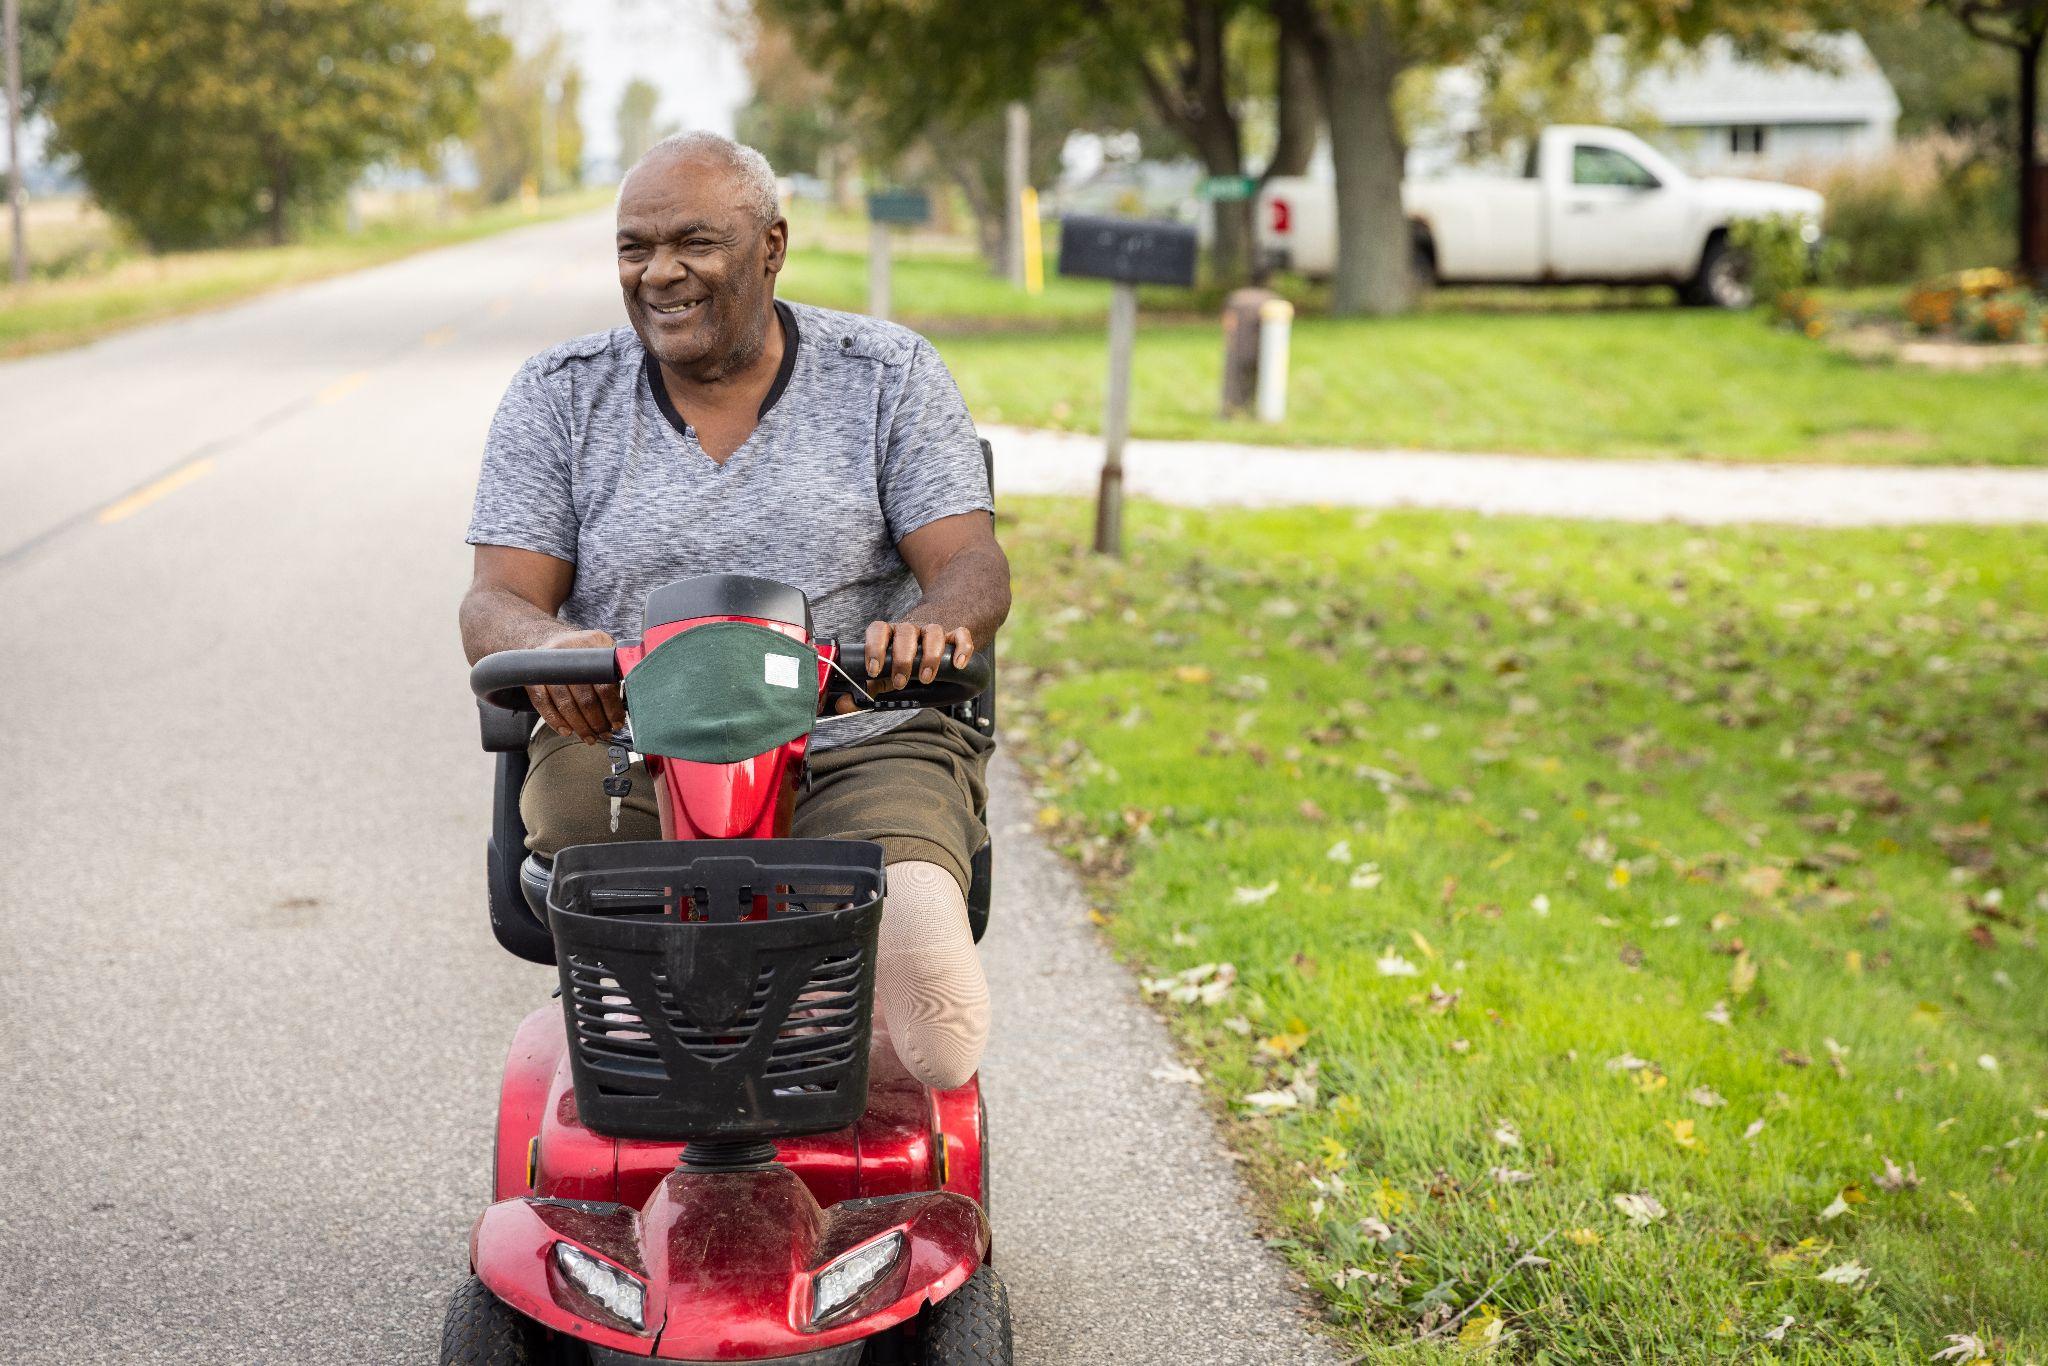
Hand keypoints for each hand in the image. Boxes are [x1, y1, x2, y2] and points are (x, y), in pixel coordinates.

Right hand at [528, 628, 623, 742]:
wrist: (553, 640)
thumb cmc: (585, 654)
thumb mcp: (604, 653)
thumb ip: (616, 671)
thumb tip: (631, 702)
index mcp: (593, 645)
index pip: (605, 684)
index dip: (612, 708)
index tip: (617, 723)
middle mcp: (569, 652)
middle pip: (585, 697)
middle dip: (596, 722)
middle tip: (604, 734)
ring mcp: (549, 664)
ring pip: (565, 703)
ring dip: (579, 726)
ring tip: (589, 737)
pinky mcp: (533, 676)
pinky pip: (543, 703)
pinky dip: (555, 720)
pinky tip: (567, 731)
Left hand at [833, 621, 973, 714]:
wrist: (937, 630)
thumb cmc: (907, 654)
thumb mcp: (887, 669)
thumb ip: (867, 688)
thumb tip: (842, 704)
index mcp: (891, 634)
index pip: (878, 629)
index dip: (874, 648)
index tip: (874, 670)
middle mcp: (912, 629)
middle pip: (906, 632)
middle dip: (902, 658)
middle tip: (900, 682)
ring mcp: (935, 630)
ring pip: (934, 632)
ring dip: (930, 656)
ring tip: (926, 679)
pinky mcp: (956, 634)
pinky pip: (962, 635)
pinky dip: (961, 649)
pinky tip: (957, 664)